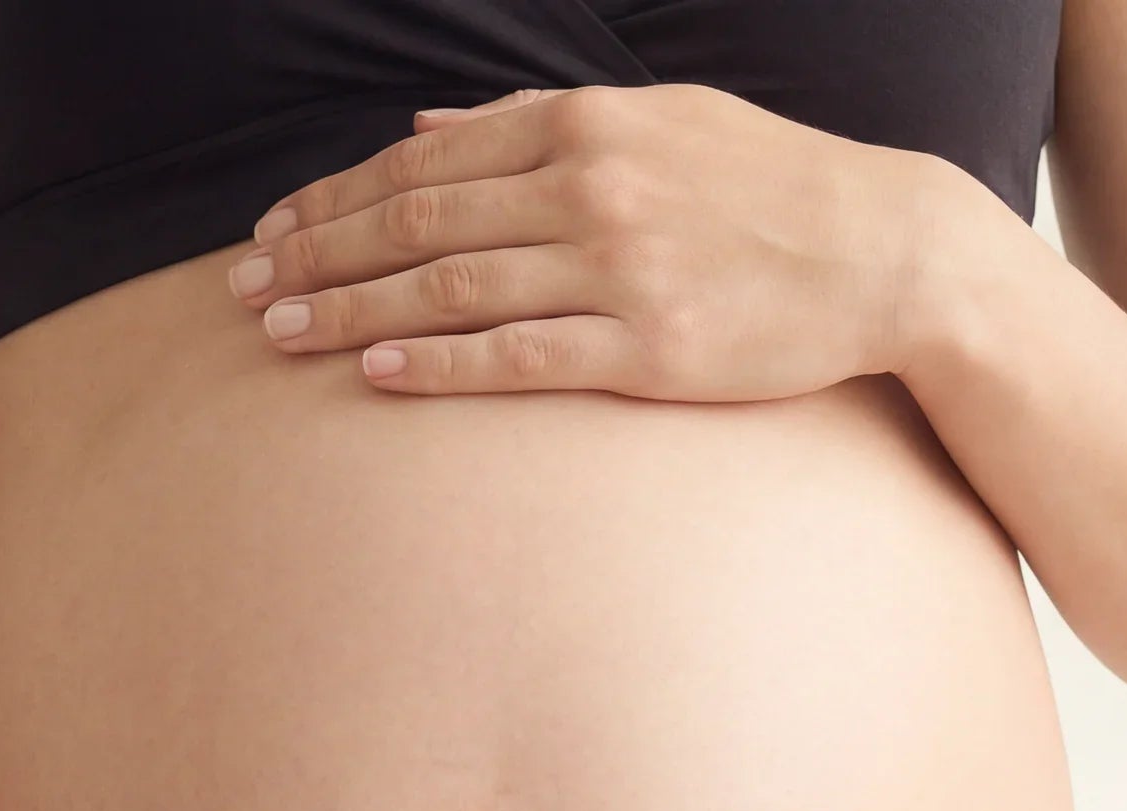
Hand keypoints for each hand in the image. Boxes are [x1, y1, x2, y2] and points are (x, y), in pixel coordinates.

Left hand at [228, 82, 937, 401]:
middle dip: (317, 256)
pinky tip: (378, 372)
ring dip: (353, 311)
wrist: (882, 252)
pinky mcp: (646, 350)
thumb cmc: (765, 189)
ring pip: (452, 288)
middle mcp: (589, 186)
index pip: (425, 162)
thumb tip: (434, 122)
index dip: (335, 199)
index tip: (271, 233)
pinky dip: (441, 364)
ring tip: (281, 337)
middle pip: (417, 221)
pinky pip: (519, 358)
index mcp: (585, 123)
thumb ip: (539, 120)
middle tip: (244, 293)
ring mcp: (616, 269)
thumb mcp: (658, 122)